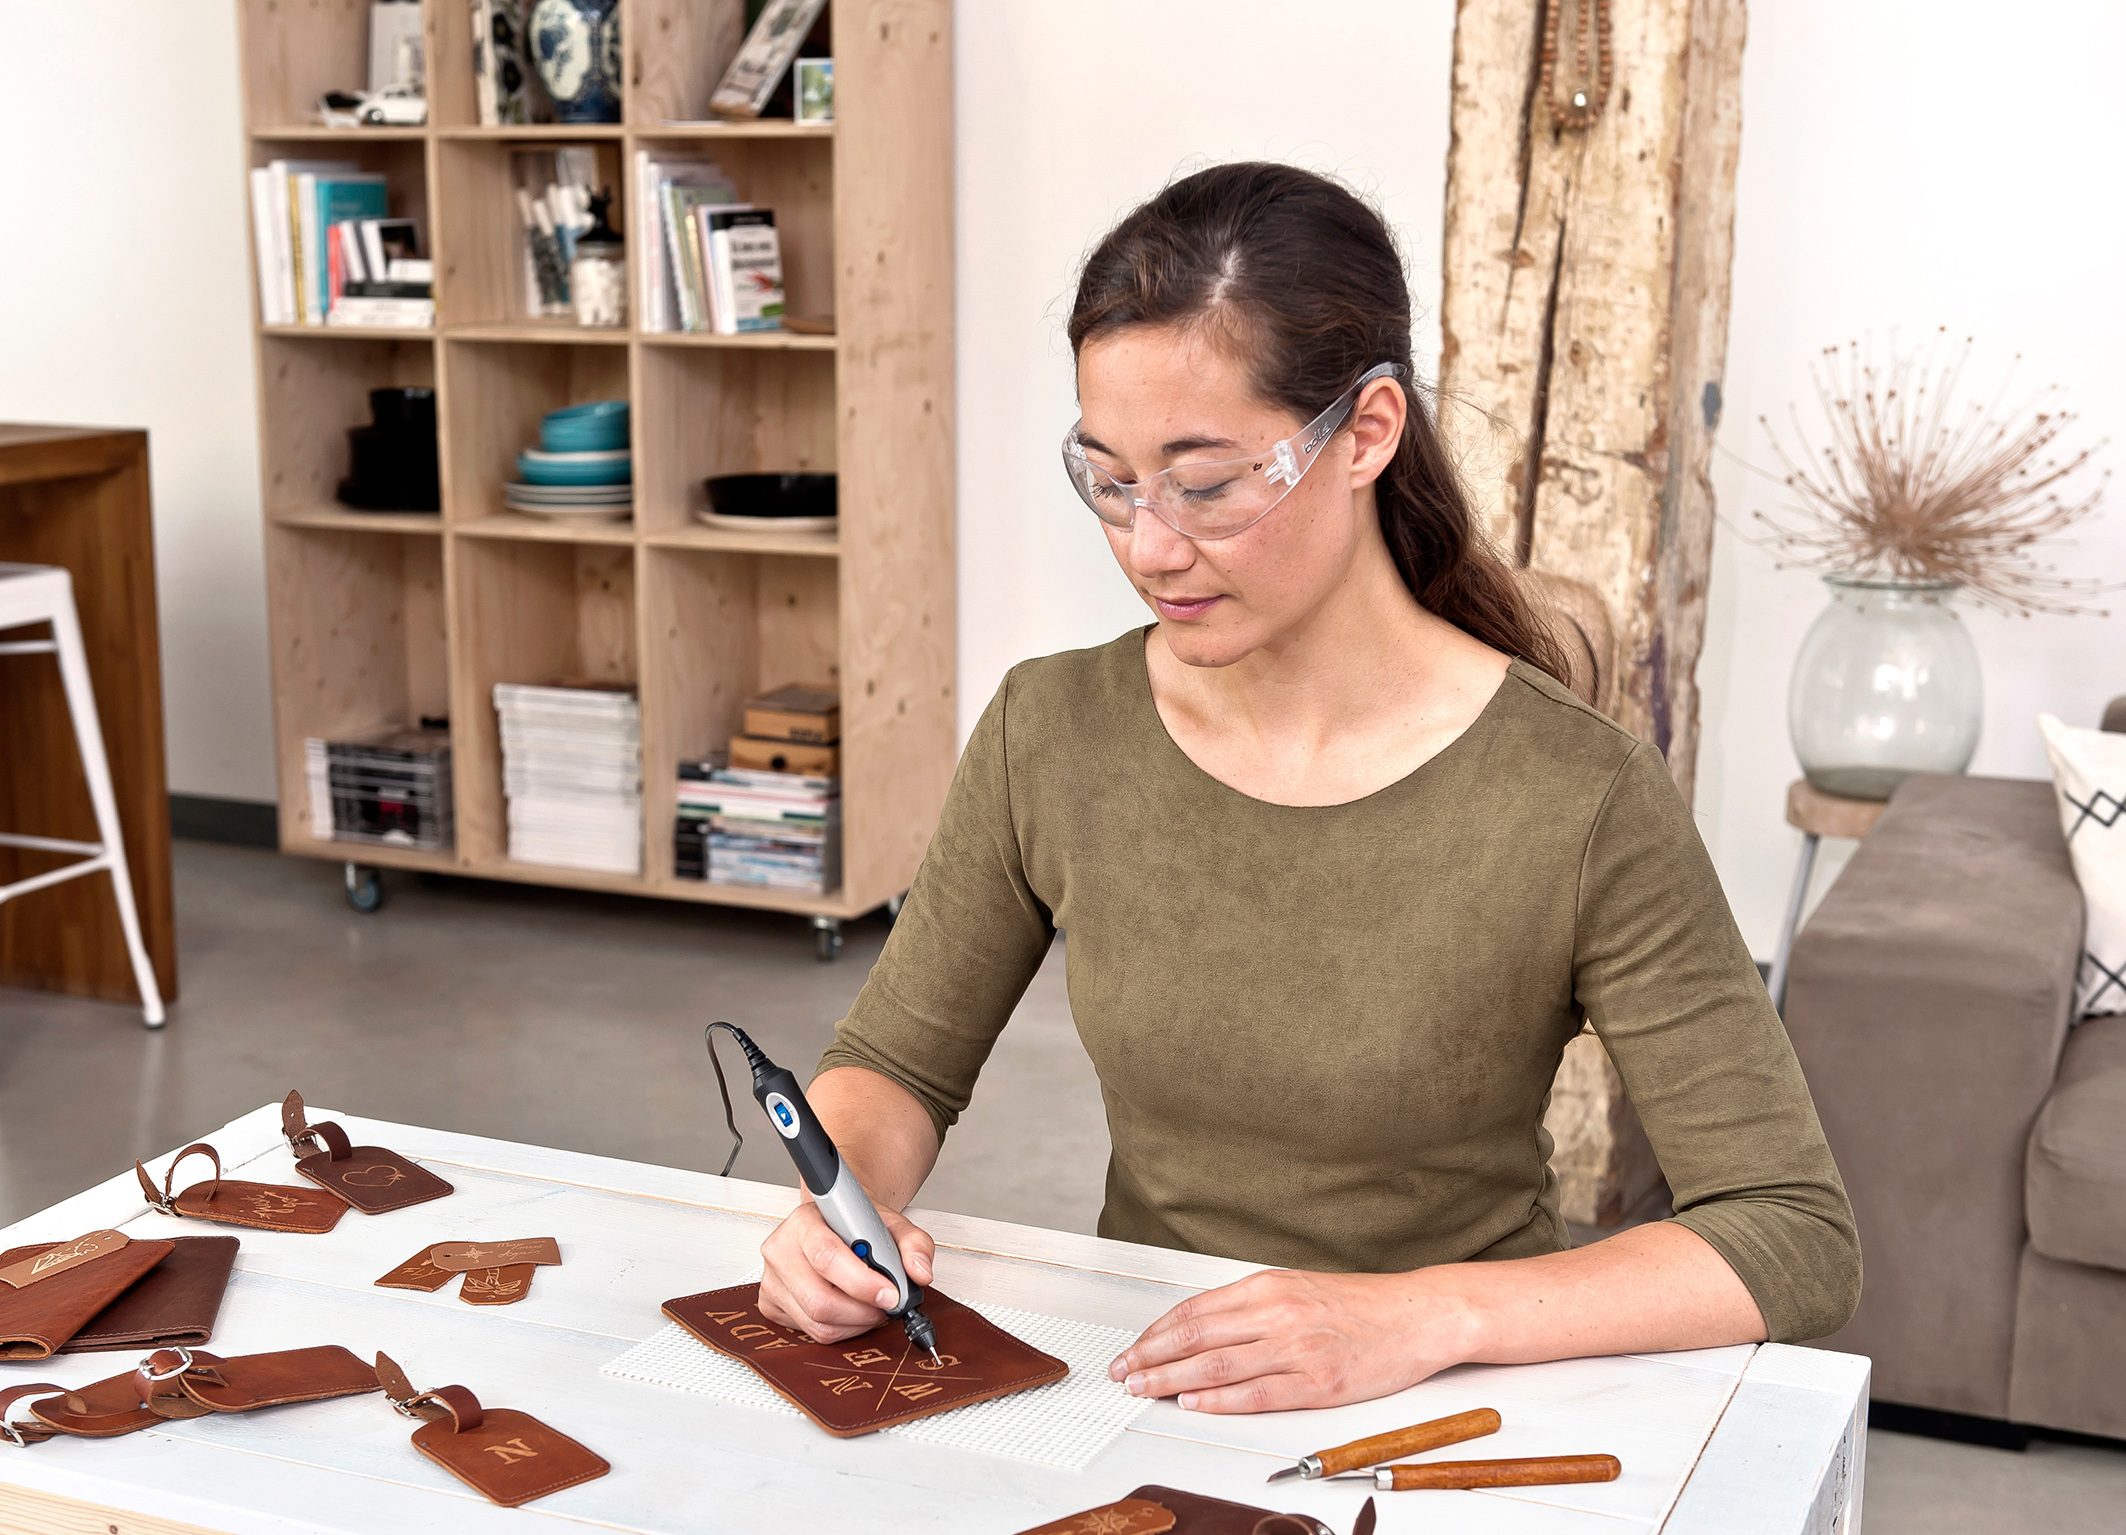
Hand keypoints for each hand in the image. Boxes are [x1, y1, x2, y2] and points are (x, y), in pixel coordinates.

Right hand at [758, 1199, 935, 1343]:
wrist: (836, 1225)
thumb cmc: (857, 1226)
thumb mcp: (893, 1224)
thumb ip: (914, 1244)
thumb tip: (919, 1272)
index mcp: (805, 1221)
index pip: (827, 1257)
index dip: (861, 1282)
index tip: (890, 1293)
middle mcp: (781, 1249)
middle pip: (820, 1300)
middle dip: (864, 1311)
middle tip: (887, 1305)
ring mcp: (772, 1280)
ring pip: (817, 1322)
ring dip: (856, 1323)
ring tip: (873, 1307)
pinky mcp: (770, 1305)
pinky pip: (810, 1332)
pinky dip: (840, 1330)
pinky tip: (851, 1311)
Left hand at [1107, 1268, 1471, 1412]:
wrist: (1418, 1314)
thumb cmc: (1360, 1305)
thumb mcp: (1298, 1288)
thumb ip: (1252, 1307)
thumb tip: (1201, 1328)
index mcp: (1269, 1286)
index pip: (1196, 1309)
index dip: (1156, 1331)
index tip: (1132, 1347)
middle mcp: (1278, 1312)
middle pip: (1197, 1335)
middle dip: (1151, 1355)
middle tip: (1122, 1371)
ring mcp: (1298, 1347)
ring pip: (1218, 1364)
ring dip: (1172, 1378)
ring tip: (1143, 1388)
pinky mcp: (1319, 1381)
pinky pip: (1258, 1393)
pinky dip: (1220, 1398)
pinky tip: (1194, 1402)